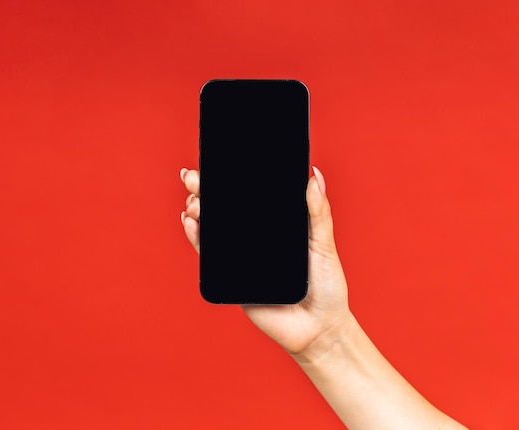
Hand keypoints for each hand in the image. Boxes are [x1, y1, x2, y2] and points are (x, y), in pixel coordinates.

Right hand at [180, 167, 352, 358]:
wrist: (319, 328)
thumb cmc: (327, 288)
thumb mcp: (324, 244)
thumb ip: (318, 213)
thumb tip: (314, 176)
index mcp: (275, 228)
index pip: (249, 200)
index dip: (231, 181)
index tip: (217, 163)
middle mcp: (255, 241)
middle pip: (225, 211)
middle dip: (205, 191)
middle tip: (193, 177)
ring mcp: (241, 259)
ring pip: (214, 231)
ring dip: (199, 211)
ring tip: (194, 199)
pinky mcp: (232, 278)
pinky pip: (210, 257)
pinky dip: (198, 239)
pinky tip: (191, 223)